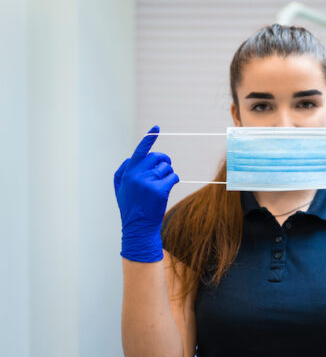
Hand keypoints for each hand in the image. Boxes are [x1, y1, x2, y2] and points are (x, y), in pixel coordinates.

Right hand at [114, 125, 178, 261]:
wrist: (138, 228)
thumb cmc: (131, 208)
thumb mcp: (121, 188)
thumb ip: (124, 171)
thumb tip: (132, 156)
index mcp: (127, 172)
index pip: (139, 151)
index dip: (149, 138)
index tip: (156, 127)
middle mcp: (136, 175)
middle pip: (157, 157)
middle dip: (164, 161)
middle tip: (165, 168)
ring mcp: (147, 182)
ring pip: (166, 167)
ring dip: (168, 173)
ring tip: (162, 185)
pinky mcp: (159, 190)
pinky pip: (173, 176)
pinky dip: (174, 180)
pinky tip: (168, 188)